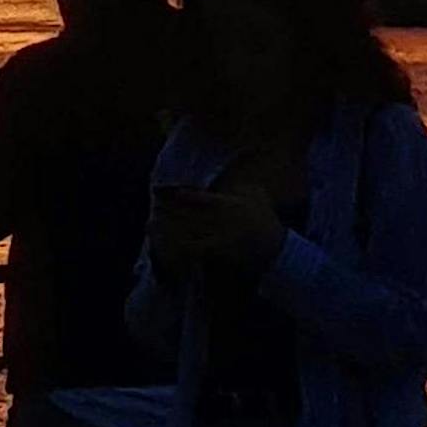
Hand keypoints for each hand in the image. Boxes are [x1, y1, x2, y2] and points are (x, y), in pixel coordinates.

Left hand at [149, 186, 284, 279]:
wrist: (275, 248)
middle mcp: (220, 221)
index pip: (201, 198)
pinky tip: (166, 246)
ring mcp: (219, 238)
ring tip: (151, 224)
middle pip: (190, 215)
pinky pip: (195, 251)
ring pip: (189, 233)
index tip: (166, 191)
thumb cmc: (264, 217)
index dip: (182, 195)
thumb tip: (232, 172)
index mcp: (227, 204)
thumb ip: (241, 184)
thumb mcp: (256, 194)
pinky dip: (180, 249)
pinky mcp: (218, 253)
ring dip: (169, 229)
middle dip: (170, 211)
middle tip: (153, 206)